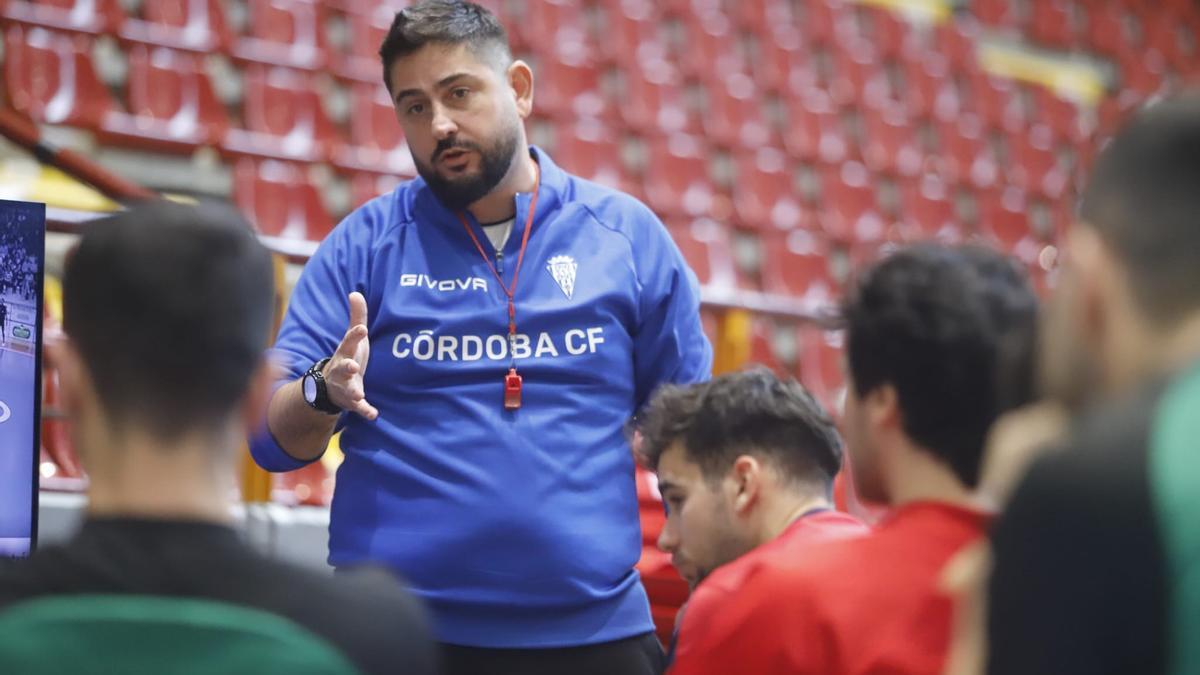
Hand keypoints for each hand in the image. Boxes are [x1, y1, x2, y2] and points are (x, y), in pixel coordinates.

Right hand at [324, 292, 377, 419]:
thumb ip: (356, 317)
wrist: (329, 387)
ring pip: (348, 389)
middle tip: (353, 366)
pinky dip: (365, 411)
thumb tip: (356, 292)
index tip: (362, 328)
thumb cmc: (346, 357)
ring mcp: (346, 386)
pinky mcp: (352, 402)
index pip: (349, 342)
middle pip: (343, 367)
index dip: (355, 335)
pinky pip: (358, 408)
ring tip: (359, 395)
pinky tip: (373, 414)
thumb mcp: (352, 338)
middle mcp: (342, 370)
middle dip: (347, 366)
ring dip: (353, 392)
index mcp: (345, 353)